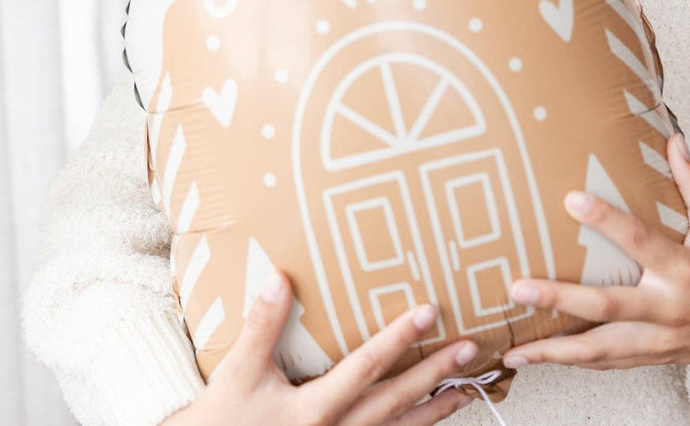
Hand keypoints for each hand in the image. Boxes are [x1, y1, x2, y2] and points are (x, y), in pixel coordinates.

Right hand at [161, 271, 474, 425]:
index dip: (398, 339)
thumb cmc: (221, 423)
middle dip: (435, 374)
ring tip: (468, 388)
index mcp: (314, 410)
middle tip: (469, 347)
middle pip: (395, 401)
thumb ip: (261, 327)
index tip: (428, 312)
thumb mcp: (236, 374)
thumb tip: (280, 279)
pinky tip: (430, 419)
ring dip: (436, 409)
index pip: (366, 367)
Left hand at [501, 133, 689, 371]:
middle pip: (608, 307)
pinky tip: (539, 359)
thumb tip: (673, 138)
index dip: (607, 221)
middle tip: (519, 287)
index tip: (571, 200)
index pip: (640, 241)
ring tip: (515, 347)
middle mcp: (669, 309)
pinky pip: (608, 363)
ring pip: (602, 349)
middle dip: (561, 298)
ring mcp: (660, 340)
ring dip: (556, 350)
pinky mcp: (654, 357)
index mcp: (685, 269)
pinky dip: (573, 362)